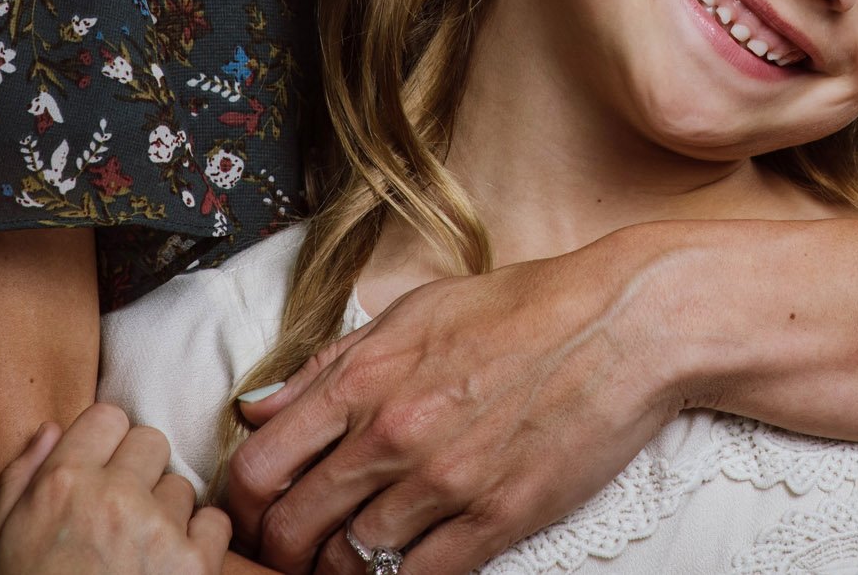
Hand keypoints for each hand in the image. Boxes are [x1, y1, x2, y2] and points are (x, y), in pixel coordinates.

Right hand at [0, 402, 233, 574]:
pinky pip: (214, 524)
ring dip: (166, 513)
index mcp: (63, 483)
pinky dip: (199, 545)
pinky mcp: (194, 566)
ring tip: (136, 555)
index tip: (101, 474)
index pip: (109, 416)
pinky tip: (168, 570)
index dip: (106, 445)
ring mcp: (157, 530)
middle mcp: (113, 497)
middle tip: (120, 516)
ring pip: (181, 486)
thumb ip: (21, 478)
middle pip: (151, 442)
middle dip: (139, 473)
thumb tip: (52, 428)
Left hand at [224, 229, 683, 573]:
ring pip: (349, 566)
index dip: (240, 505)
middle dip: (278, 552)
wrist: (617, 324)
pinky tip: (401, 568)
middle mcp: (392, 433)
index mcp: (365, 375)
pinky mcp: (495, 519)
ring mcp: (442, 482)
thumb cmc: (520, 308)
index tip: (249, 515)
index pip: (260, 465)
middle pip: (292, 529)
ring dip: (338, 571)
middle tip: (287, 554)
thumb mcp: (414, 312)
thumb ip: (331, 363)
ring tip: (346, 561)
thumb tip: (262, 409)